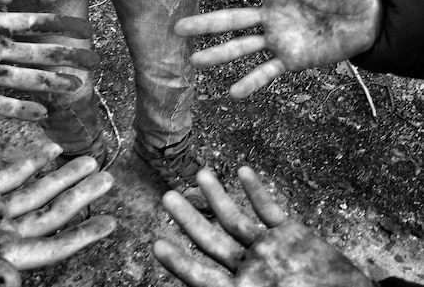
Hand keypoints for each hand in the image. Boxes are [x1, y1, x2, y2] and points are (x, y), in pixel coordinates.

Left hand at [0, 0, 98, 120]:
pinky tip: (42, 112)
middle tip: (95, 60)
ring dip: (50, 82)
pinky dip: (18, 108)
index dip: (58, 24)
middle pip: (36, 53)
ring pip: (22, 79)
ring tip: (77, 85)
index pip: (30, 23)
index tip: (84, 27)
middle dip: (66, 56)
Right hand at [0, 142, 115, 286]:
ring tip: (88, 160)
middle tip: (107, 178)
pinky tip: (50, 151)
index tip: (111, 223)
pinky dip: (30, 163)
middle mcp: (0, 233)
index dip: (82, 236)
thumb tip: (16, 279)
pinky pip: (10, 174)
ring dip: (62, 176)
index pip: (51, 247)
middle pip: (51, 214)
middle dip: (80, 197)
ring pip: (36, 191)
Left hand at [154, 166, 373, 286]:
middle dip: (189, 218)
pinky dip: (257, 191)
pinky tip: (243, 171)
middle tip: (167, 197)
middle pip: (212, 240)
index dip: (180, 262)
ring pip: (236, 219)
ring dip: (218, 196)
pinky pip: (270, 210)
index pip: (202, 277)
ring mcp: (270, 249)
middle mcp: (250, 268)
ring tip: (201, 173)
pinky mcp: (292, 235)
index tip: (156, 244)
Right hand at [175, 0, 381, 97]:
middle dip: (204, 24)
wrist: (370, 18)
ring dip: (218, 54)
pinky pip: (267, 71)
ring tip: (194, 61)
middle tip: (178, 28)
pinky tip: (233, 92)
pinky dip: (251, 82)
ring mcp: (278, 39)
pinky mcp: (291, 60)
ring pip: (242, 47)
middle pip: (231, 19)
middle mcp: (270, 15)